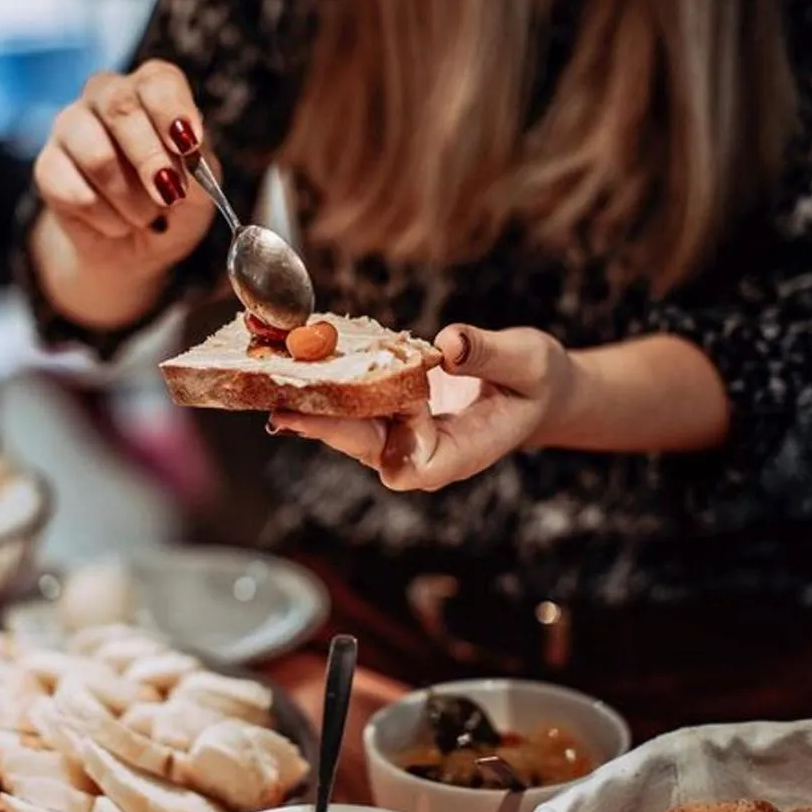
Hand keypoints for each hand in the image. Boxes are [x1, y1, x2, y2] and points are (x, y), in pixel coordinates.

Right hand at [33, 60, 215, 285]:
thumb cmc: (172, 206)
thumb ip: (199, 174)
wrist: (134, 246)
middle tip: (170, 194)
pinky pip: (75, 192)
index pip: (159, 81)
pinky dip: (107, 219)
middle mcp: (107, 96)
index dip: (173, 112)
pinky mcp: (48, 166)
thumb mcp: (200, 193)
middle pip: (121, 108)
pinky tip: (116, 223)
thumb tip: (190, 159)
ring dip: (130, 199)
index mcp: (151, 90)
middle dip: (149, 157)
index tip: (189, 145)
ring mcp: (70, 127)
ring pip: (97, 155)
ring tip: (144, 217)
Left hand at [269, 325, 577, 491]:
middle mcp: (423, 452)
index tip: (386, 407)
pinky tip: (296, 363)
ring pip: (349, 428)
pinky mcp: (388, 413)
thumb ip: (489, 354)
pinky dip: (327, 384)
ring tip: (274, 384)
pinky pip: (351, 404)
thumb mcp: (528, 361)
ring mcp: (401, 435)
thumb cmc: (537, 382)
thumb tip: (449, 343)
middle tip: (284, 408)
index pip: (413, 468)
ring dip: (314, 406)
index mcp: (460, 453)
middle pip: (365, 448)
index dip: (391, 444)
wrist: (534, 390)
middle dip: (325, 427)